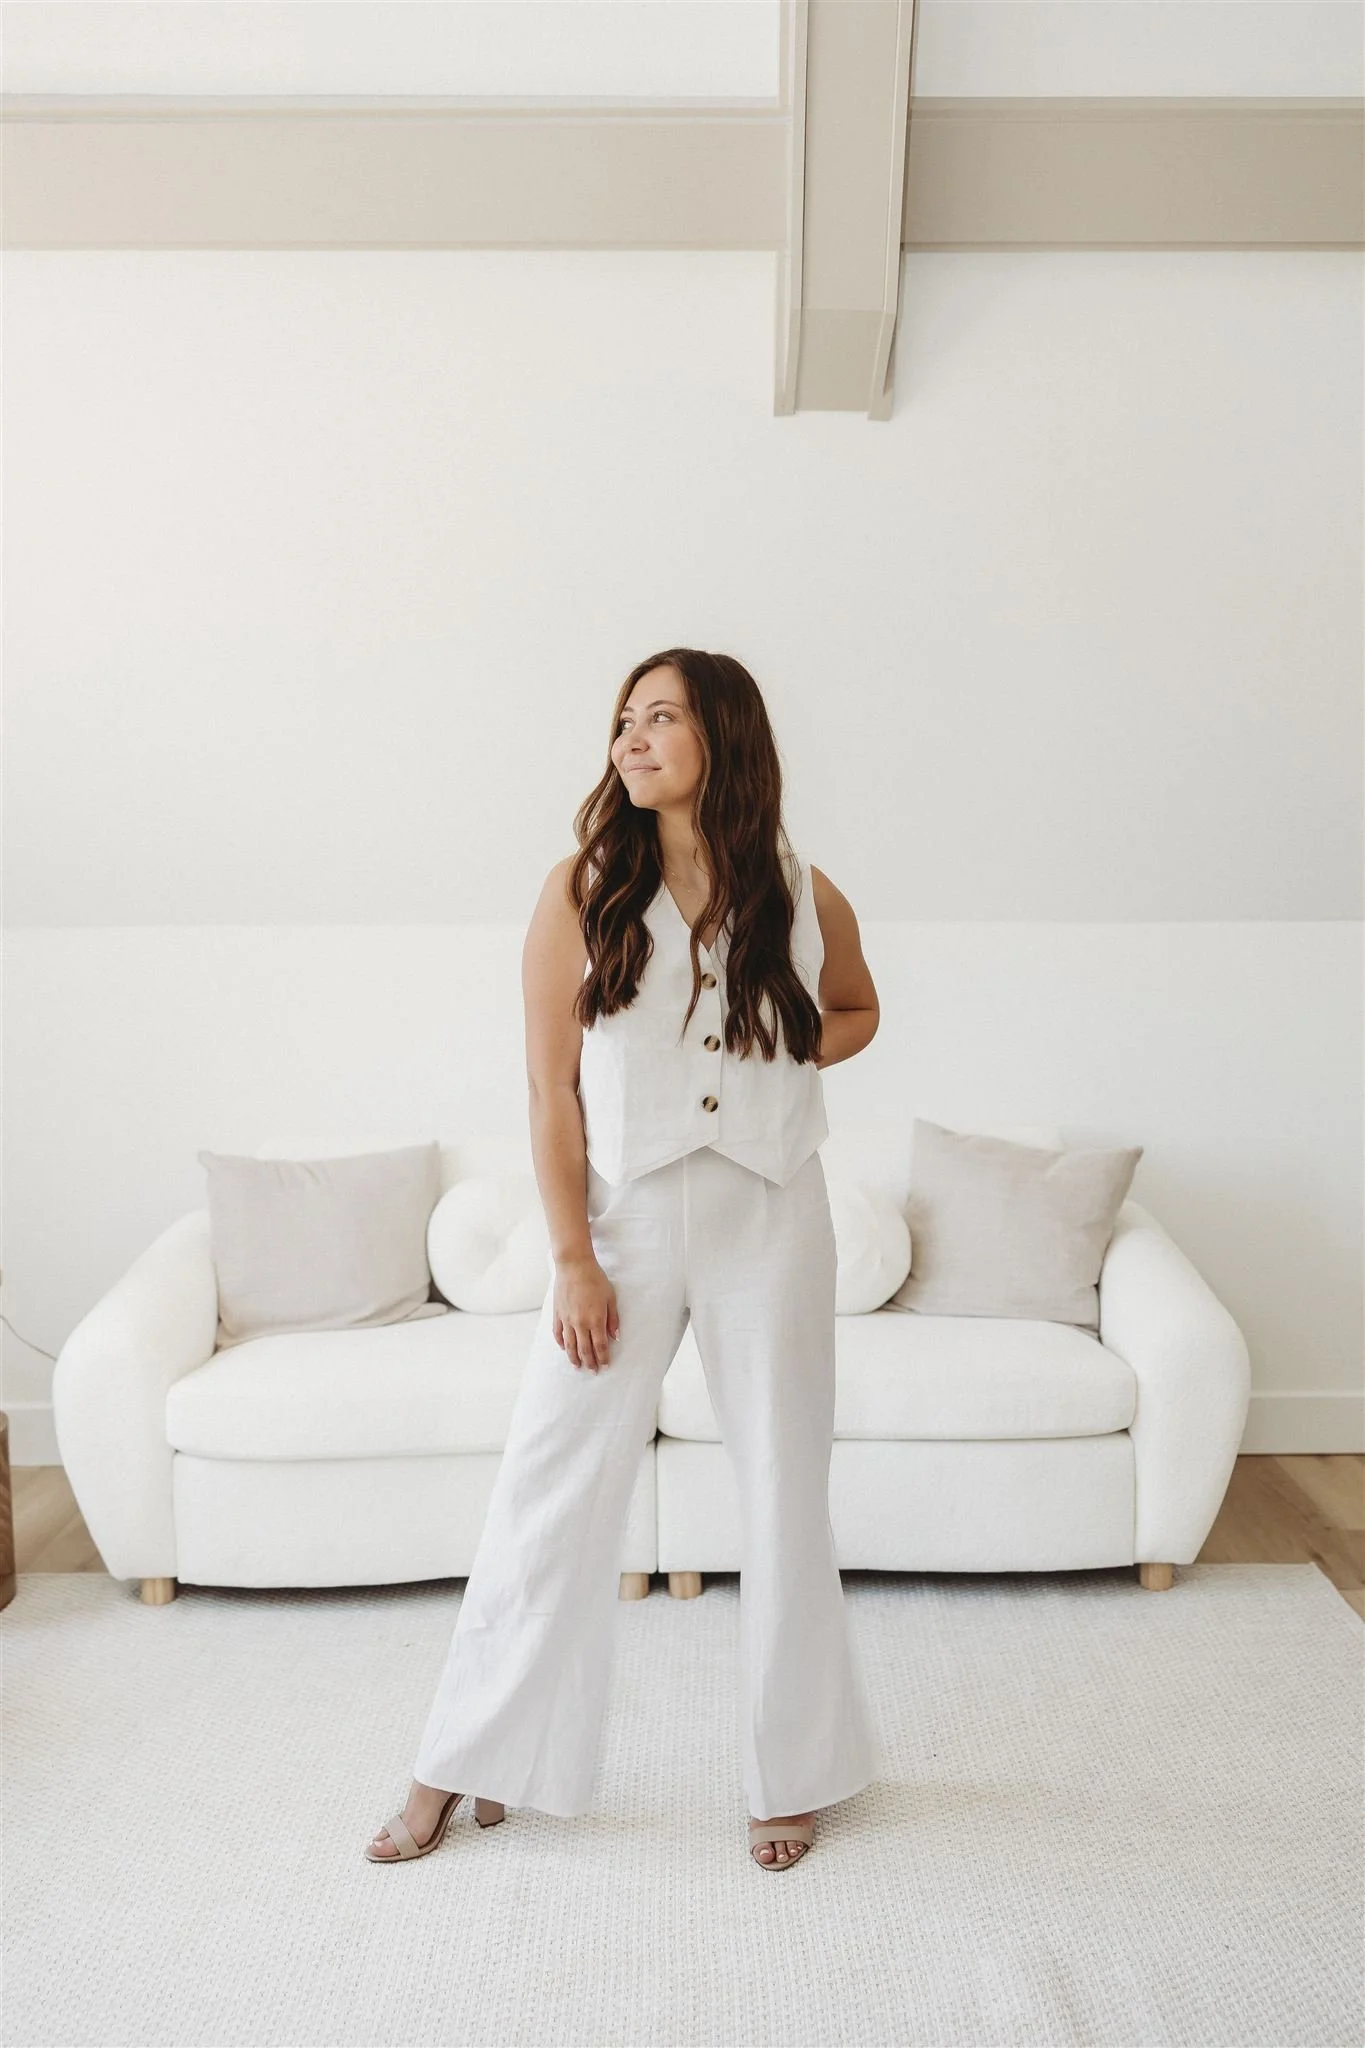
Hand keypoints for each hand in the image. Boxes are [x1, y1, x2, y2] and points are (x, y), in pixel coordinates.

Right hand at [552, 1255, 619, 1371]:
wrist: (574, 1266)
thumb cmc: (595, 1279)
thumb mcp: (610, 1297)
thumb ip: (613, 1319)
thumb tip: (616, 1337)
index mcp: (595, 1320)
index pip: (600, 1346)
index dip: (603, 1357)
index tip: (605, 1365)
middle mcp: (580, 1323)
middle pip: (585, 1349)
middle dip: (589, 1362)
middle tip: (592, 1371)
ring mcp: (567, 1319)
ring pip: (570, 1345)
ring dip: (574, 1358)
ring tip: (577, 1366)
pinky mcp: (557, 1314)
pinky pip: (558, 1333)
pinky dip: (561, 1343)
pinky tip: (564, 1349)